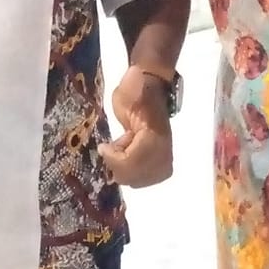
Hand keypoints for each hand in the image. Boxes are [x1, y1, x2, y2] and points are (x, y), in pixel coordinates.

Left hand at [99, 66, 173, 187]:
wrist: (149, 87)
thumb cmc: (136, 89)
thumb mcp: (127, 95)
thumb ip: (125, 105)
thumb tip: (122, 110)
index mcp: (155, 134)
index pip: (135, 161)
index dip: (115, 159)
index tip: (104, 146)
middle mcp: (164, 150)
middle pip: (137, 177)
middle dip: (119, 166)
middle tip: (112, 148)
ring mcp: (164, 156)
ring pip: (140, 180)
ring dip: (125, 168)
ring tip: (122, 148)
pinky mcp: (161, 161)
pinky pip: (145, 179)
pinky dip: (131, 171)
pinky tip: (127, 153)